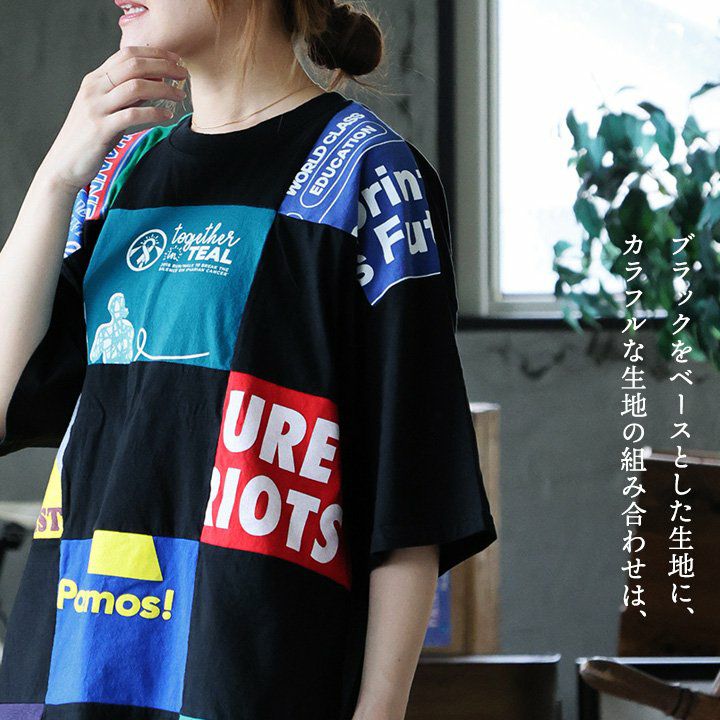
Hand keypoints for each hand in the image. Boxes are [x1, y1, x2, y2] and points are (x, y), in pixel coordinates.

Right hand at [40, 45, 188, 192]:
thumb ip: (127, 95)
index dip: (154, 53)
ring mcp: (96, 108)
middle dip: (163, 66)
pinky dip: (154, 113)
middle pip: (133, 65)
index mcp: (95, 80)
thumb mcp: (107, 110)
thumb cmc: (90, 137)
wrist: (65, 163)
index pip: (126, 54)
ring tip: (180, 95)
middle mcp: (94, 89)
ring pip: (135, 87)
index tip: (176, 60)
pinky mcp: (101, 129)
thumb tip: (155, 81)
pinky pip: (133, 115)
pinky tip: (168, 116)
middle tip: (184, 74)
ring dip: (163, 89)